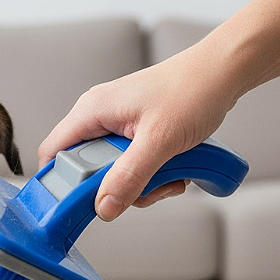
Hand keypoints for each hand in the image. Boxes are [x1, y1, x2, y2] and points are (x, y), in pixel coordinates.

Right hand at [38, 41, 236, 220]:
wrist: (225, 71)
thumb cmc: (193, 90)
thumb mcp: (159, 141)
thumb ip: (129, 177)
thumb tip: (103, 208)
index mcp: (92, 111)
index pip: (54, 152)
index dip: (60, 182)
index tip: (82, 203)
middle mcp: (100, 116)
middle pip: (86, 168)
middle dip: (115, 186)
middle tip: (143, 188)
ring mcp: (118, 123)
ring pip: (112, 170)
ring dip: (140, 183)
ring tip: (168, 177)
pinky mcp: (136, 130)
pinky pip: (132, 163)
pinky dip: (152, 174)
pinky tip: (174, 170)